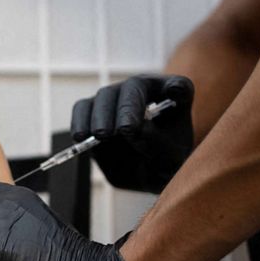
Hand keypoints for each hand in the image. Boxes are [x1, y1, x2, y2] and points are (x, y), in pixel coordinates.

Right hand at [71, 74, 193, 192]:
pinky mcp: (94, 110)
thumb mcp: (170, 163)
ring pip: (104, 96)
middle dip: (127, 108)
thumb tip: (130, 130)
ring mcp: (117, 98)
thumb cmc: (165, 164)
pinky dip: (80, 121)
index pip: (180, 87)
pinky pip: (82, 108)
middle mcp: (145, 90)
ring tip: (101, 136)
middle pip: (135, 87)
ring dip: (102, 115)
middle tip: (123, 130)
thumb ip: (158, 147)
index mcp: (175, 98)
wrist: (145, 173)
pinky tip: (81, 137)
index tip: (174, 94)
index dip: (176, 88)